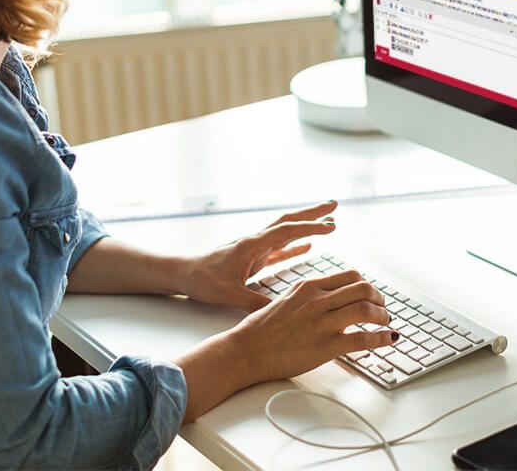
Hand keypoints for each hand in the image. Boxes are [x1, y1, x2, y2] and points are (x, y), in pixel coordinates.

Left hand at [181, 201, 340, 311]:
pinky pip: (279, 249)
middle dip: (312, 213)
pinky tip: (308, 248)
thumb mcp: (228, 294)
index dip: (310, 227)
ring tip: (328, 222)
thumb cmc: (202, 280)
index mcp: (251, 245)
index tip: (331, 225)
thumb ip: (254, 302)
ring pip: (285, 232)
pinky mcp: (252, 258)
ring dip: (306, 226)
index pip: (286, 231)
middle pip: (289, 221)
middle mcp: (255, 242)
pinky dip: (295, 246)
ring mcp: (254, 248)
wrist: (182, 274)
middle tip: (334, 206)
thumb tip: (280, 310)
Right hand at [232, 269, 394, 382]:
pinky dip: (381, 338)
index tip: (372, 295)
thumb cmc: (261, 328)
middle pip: (364, 288)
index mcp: (309, 286)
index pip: (350, 276)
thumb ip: (310, 297)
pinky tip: (387, 339)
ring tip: (385, 323)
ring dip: (383, 316)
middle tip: (383, 309)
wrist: (246, 349)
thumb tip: (330, 300)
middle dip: (379, 299)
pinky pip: (362, 339)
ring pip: (366, 309)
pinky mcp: (326, 345)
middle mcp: (318, 300)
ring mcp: (322, 322)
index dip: (367, 285)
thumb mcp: (287, 300)